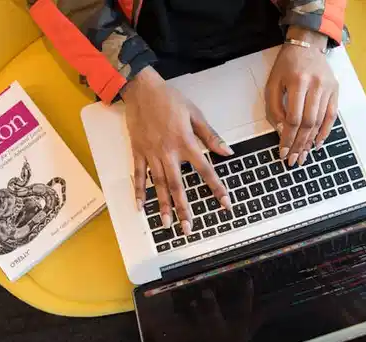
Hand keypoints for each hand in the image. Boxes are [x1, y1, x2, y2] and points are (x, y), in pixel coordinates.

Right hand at [123, 67, 233, 234]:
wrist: (141, 89)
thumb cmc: (169, 99)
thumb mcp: (195, 113)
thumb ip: (210, 135)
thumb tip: (227, 152)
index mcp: (185, 142)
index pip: (205, 170)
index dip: (217, 188)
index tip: (225, 204)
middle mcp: (168, 152)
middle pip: (178, 185)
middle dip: (184, 208)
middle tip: (188, 228)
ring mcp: (151, 154)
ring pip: (159, 184)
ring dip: (163, 205)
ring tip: (167, 224)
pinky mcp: (138, 152)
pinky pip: (139, 175)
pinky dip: (139, 191)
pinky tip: (141, 207)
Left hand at [265, 27, 338, 165]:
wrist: (307, 45)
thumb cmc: (286, 65)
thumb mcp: (272, 83)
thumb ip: (274, 108)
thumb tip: (282, 131)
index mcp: (298, 82)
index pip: (294, 118)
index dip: (288, 137)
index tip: (283, 151)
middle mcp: (316, 85)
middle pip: (308, 123)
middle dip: (300, 144)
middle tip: (294, 160)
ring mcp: (329, 88)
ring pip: (320, 122)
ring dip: (311, 141)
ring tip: (303, 155)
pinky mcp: (335, 90)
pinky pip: (331, 116)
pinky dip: (325, 132)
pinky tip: (317, 143)